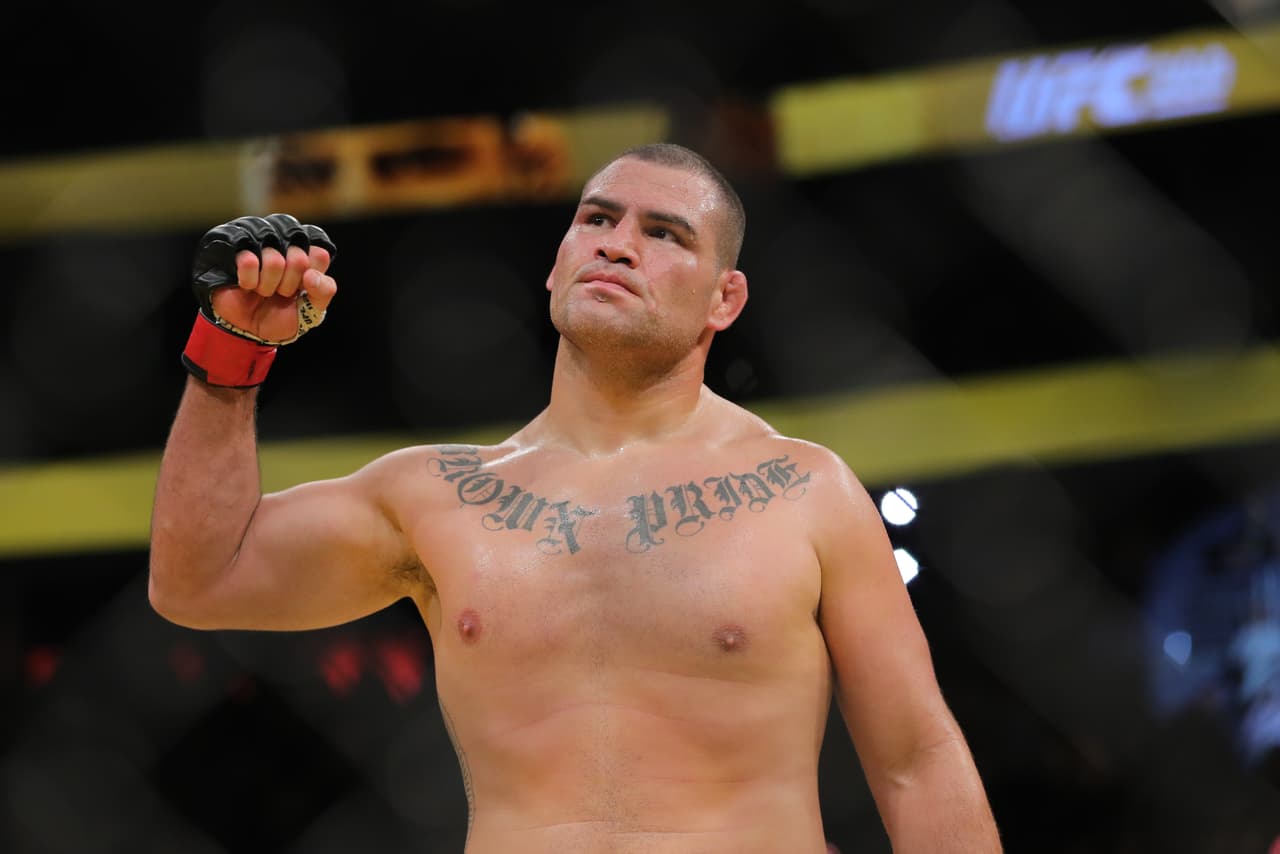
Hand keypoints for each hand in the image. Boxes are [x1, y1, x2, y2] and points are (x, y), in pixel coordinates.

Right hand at [211, 242, 336, 342]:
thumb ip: (324, 292)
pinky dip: (250, 281)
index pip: (320, 255)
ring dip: (268, 286)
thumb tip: (311, 275)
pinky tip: (247, 285)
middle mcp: (285, 244)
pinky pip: (248, 261)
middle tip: (280, 292)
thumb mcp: (311, 311)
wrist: (247, 327)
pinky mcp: (236, 249)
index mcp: (307, 254)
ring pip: (274, 260)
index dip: (310, 279)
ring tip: (262, 290)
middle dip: (289, 286)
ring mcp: (260, 244)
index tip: (301, 289)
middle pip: (298, 259)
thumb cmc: (280, 315)